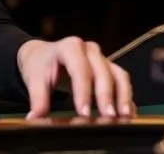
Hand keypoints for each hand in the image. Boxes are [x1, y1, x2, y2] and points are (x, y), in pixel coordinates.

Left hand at [17, 37, 133, 119]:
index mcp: (69, 47)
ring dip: (123, 96)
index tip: (84, 113)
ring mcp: (102, 58)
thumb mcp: (34, 79)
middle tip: (107, 117)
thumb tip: (35, 118)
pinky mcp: (110, 69)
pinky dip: (126, 98)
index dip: (83, 92)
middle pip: (102, 72)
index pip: (79, 69)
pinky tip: (128, 114)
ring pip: (118, 75)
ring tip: (124, 117)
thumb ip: (38, 99)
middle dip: (106, 95)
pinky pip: (122, 81)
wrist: (44, 56)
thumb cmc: (40, 66)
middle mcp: (89, 50)